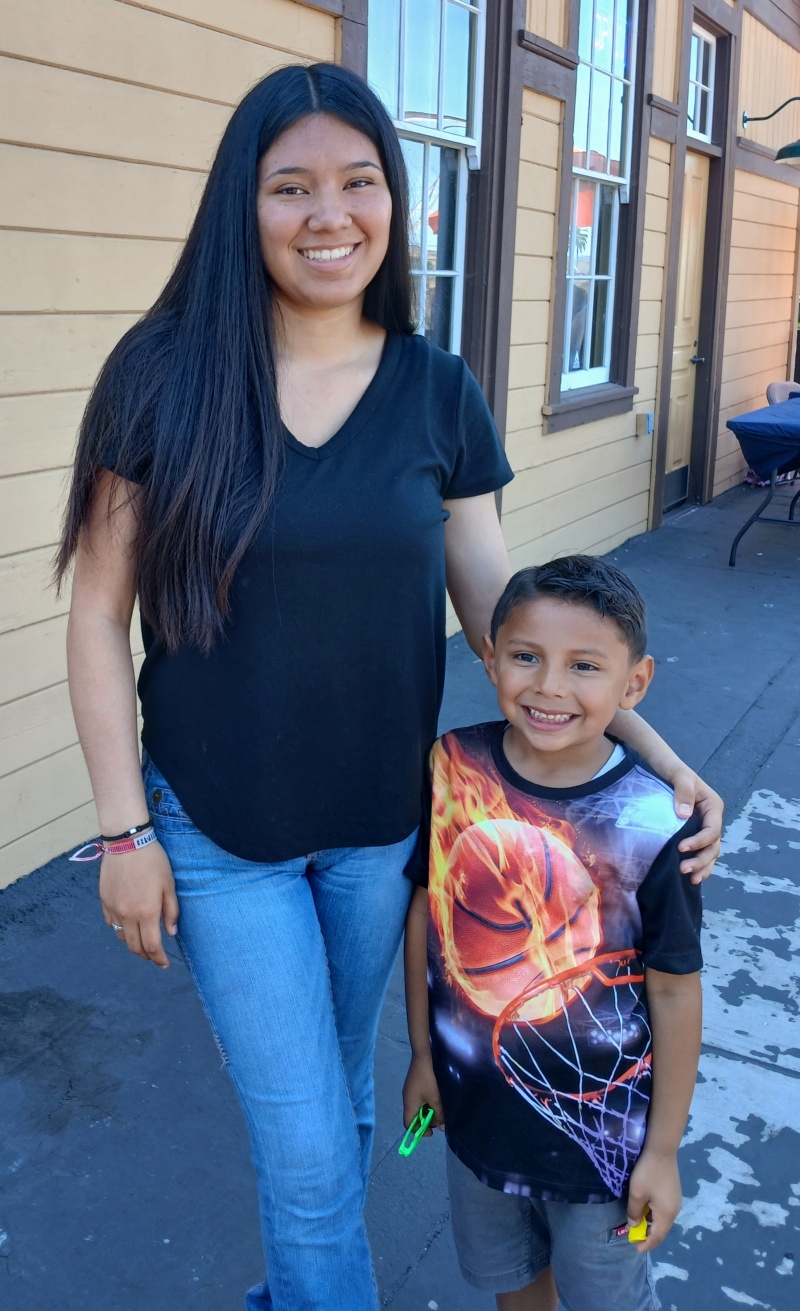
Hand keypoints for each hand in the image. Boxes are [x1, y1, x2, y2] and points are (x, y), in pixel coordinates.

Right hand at [100, 841, 178, 968]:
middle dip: (145, 955)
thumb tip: (171, 933)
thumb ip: (171, 911)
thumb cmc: (153, 861)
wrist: (127, 842)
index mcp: (146, 912)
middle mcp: (127, 915)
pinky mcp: (104, 900)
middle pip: (134, 946)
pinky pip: (111, 923)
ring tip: (141, 940)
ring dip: (132, 943)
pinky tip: (128, 924)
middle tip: (154, 956)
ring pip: (121, 937)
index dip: (158, 958)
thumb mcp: (169, 885)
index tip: (164, 964)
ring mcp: (113, 908)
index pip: (152, 946)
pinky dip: (120, 929)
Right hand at [403, 1052, 444, 1133]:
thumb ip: (439, 1114)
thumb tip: (443, 1128)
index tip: (432, 1132)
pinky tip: (437, 1098)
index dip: (419, 1131)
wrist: (424, 1056)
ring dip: (428, 1111)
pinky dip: (427, 1102)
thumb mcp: (436, 1098)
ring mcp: (410, 1091)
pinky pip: (420, 1099)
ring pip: (418, 1107)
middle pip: (414, 1116)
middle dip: (427, 1120)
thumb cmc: (428, 1079)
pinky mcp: (414, 1084)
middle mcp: (407, 1099)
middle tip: (440, 1119)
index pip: (408, 1124)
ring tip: (440, 1108)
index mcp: (409, 1104)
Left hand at [626, 1149, 681, 1252]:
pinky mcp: (674, 1193)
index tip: (636, 1248)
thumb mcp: (636, 1193)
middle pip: (662, 1230)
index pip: (657, 1236)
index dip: (646, 1244)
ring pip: (663, 1220)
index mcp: (666, 1214)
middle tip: (635, 1238)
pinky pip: (665, 1212)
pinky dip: (655, 1216)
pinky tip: (646, 1211)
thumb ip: (634, 1212)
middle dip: (649, 1236)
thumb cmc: (647, 1173)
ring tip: (638, 1225)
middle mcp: (674, 1211)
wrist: (661, 1150)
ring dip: (651, 1225)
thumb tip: (633, 1226)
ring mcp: (676, 1201)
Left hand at [668, 766, 722, 883]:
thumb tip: (684, 815)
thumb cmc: (673, 769)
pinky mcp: (694, 832)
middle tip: (683, 870)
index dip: (699, 842)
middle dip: (701, 860)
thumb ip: (683, 791)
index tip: (681, 848)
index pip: (712, 830)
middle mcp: (712, 819)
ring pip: (710, 853)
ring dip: (702, 867)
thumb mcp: (679, 775)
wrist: (664, 767)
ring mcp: (704, 827)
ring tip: (690, 879)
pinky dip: (699, 865)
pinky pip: (702, 852)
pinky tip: (691, 877)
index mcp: (713, 806)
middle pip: (713, 846)